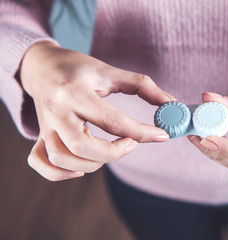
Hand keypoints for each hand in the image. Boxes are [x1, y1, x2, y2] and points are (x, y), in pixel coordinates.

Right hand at [20, 42, 174, 180]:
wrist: (41, 66)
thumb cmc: (78, 67)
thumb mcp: (109, 71)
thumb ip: (142, 85)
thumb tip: (170, 103)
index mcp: (75, 91)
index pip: (112, 120)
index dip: (142, 132)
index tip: (162, 135)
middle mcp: (57, 111)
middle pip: (83, 146)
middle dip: (115, 152)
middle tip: (132, 143)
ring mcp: (45, 126)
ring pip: (63, 159)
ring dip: (93, 164)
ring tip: (111, 151)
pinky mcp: (40, 135)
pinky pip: (42, 163)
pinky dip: (61, 173)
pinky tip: (81, 167)